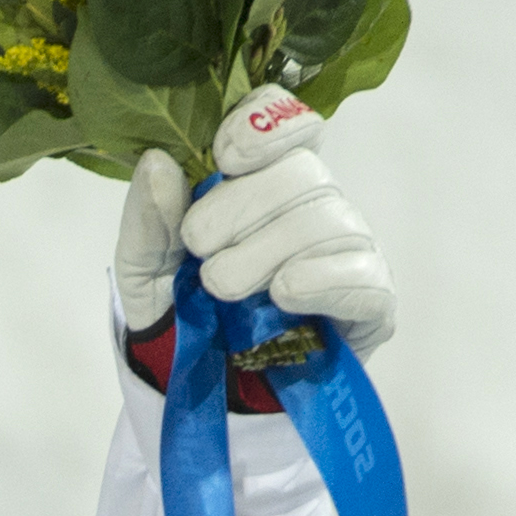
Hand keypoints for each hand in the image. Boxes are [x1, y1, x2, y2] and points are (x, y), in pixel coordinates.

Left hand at [113, 93, 396, 353]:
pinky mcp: (371, 303)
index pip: (287, 122)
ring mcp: (347, 251)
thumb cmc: (180, 317)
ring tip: (222, 289)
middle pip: (302, 173)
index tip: (224, 156)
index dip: (263, 127)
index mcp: (263, 181)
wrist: (200, 393)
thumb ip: (148, 219)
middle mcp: (313, 206)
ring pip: (328, 220)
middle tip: (201, 250)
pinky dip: (322, 280)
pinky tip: (284, 293)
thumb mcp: (144, 270)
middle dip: (241, 208)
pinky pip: (364, 276)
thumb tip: (159, 162)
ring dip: (266, 252)